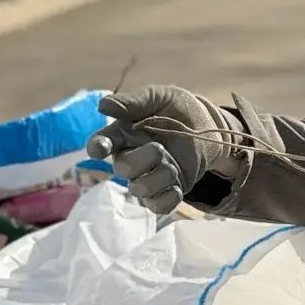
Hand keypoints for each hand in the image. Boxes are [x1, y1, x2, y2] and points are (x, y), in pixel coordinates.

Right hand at [87, 86, 247, 215]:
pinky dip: (167, 199)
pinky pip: (158, 206)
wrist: (207, 126)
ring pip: (139, 189)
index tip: (101, 149)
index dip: (97, 147)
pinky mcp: (164, 191)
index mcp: (121, 134)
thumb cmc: (175, 109)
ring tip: (173, 166)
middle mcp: (129, 158)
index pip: (100, 143)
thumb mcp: (158, 98)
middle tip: (159, 148)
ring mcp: (146, 177)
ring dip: (158, 178)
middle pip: (122, 169)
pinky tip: (177, 186)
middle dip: (141, 160)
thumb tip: (103, 105)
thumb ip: (133, 102)